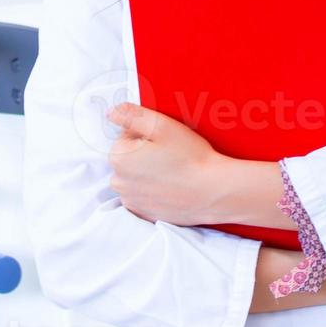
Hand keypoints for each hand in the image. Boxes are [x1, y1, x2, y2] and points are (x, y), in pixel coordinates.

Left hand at [105, 102, 221, 225]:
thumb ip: (132, 115)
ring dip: (148, 172)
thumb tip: (112, 113)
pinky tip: (171, 186)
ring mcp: (131, 201)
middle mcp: (119, 183)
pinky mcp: (144, 213)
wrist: (213, 192)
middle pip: (128, 158)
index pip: (126, 136)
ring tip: (173, 171)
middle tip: (171, 155)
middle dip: (144, 153)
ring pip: (135, 177)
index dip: (147, 134)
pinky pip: (143, 195)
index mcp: (119, 158)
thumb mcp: (161, 125)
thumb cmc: (190, 157)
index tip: (165, 141)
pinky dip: (153, 190)